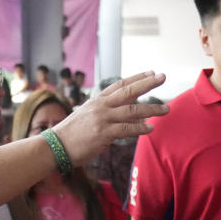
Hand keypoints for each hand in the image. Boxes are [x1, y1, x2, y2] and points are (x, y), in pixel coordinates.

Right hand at [52, 72, 167, 166]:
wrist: (54, 146)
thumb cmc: (70, 134)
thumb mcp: (85, 116)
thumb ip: (102, 113)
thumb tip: (119, 116)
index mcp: (96, 101)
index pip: (120, 85)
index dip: (136, 78)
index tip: (151, 72)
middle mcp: (101, 107)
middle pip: (128, 91)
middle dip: (147, 83)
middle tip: (163, 77)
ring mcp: (102, 119)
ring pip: (132, 110)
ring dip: (151, 109)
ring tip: (165, 109)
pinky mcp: (103, 134)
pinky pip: (126, 129)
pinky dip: (140, 128)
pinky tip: (151, 128)